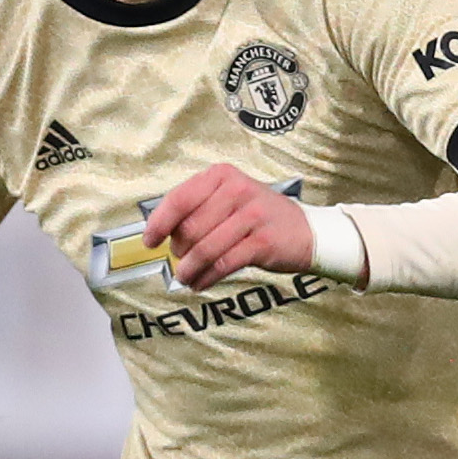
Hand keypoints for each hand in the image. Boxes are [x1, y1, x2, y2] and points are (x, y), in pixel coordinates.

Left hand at [142, 163, 314, 285]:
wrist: (307, 232)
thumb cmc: (260, 217)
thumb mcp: (229, 198)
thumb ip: (198, 207)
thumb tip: (162, 231)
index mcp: (222, 176)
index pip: (179, 199)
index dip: (159, 223)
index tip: (150, 241)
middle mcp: (236, 190)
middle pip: (190, 228)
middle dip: (179, 250)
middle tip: (180, 260)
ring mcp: (251, 216)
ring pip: (204, 249)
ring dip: (190, 269)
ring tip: (186, 278)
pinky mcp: (261, 242)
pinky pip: (222, 264)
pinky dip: (206, 278)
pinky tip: (201, 283)